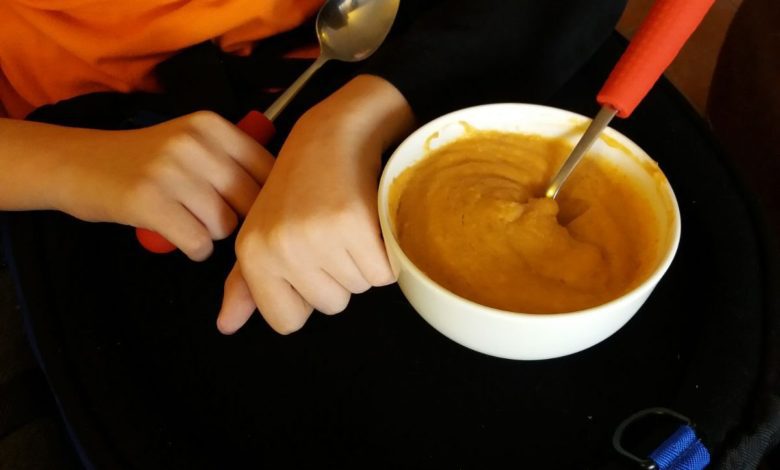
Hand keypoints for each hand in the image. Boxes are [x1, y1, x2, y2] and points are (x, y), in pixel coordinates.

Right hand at [55, 111, 273, 259]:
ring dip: (212, 234)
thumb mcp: (191, 142)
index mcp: (211, 125)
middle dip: (239, 219)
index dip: (266, 198)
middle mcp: (194, 143)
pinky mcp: (149, 202)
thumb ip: (233, 160)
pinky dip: (193, 249)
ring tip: (188, 220)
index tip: (249, 208)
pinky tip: (177, 235)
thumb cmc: (145, 160)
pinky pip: (199, 243)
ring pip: (225, 225)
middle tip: (214, 219)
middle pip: (251, 201)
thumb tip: (284, 196)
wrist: (77, 163)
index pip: (268, 168)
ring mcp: (171, 171)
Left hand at [217, 75, 414, 333]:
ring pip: (360, 288)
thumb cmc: (300, 186)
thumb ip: (246, 283)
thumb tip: (226, 327)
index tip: (310, 260)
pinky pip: (385, 272)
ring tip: (351, 222)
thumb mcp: (263, 230)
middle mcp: (280, 248)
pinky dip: (387, 251)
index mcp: (253, 254)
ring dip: (364, 261)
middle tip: (333, 232)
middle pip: (330, 305)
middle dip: (340, 275)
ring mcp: (317, 236)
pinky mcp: (354, 224)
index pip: (286, 321)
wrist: (336, 133)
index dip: (307, 295)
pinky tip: (372, 219)